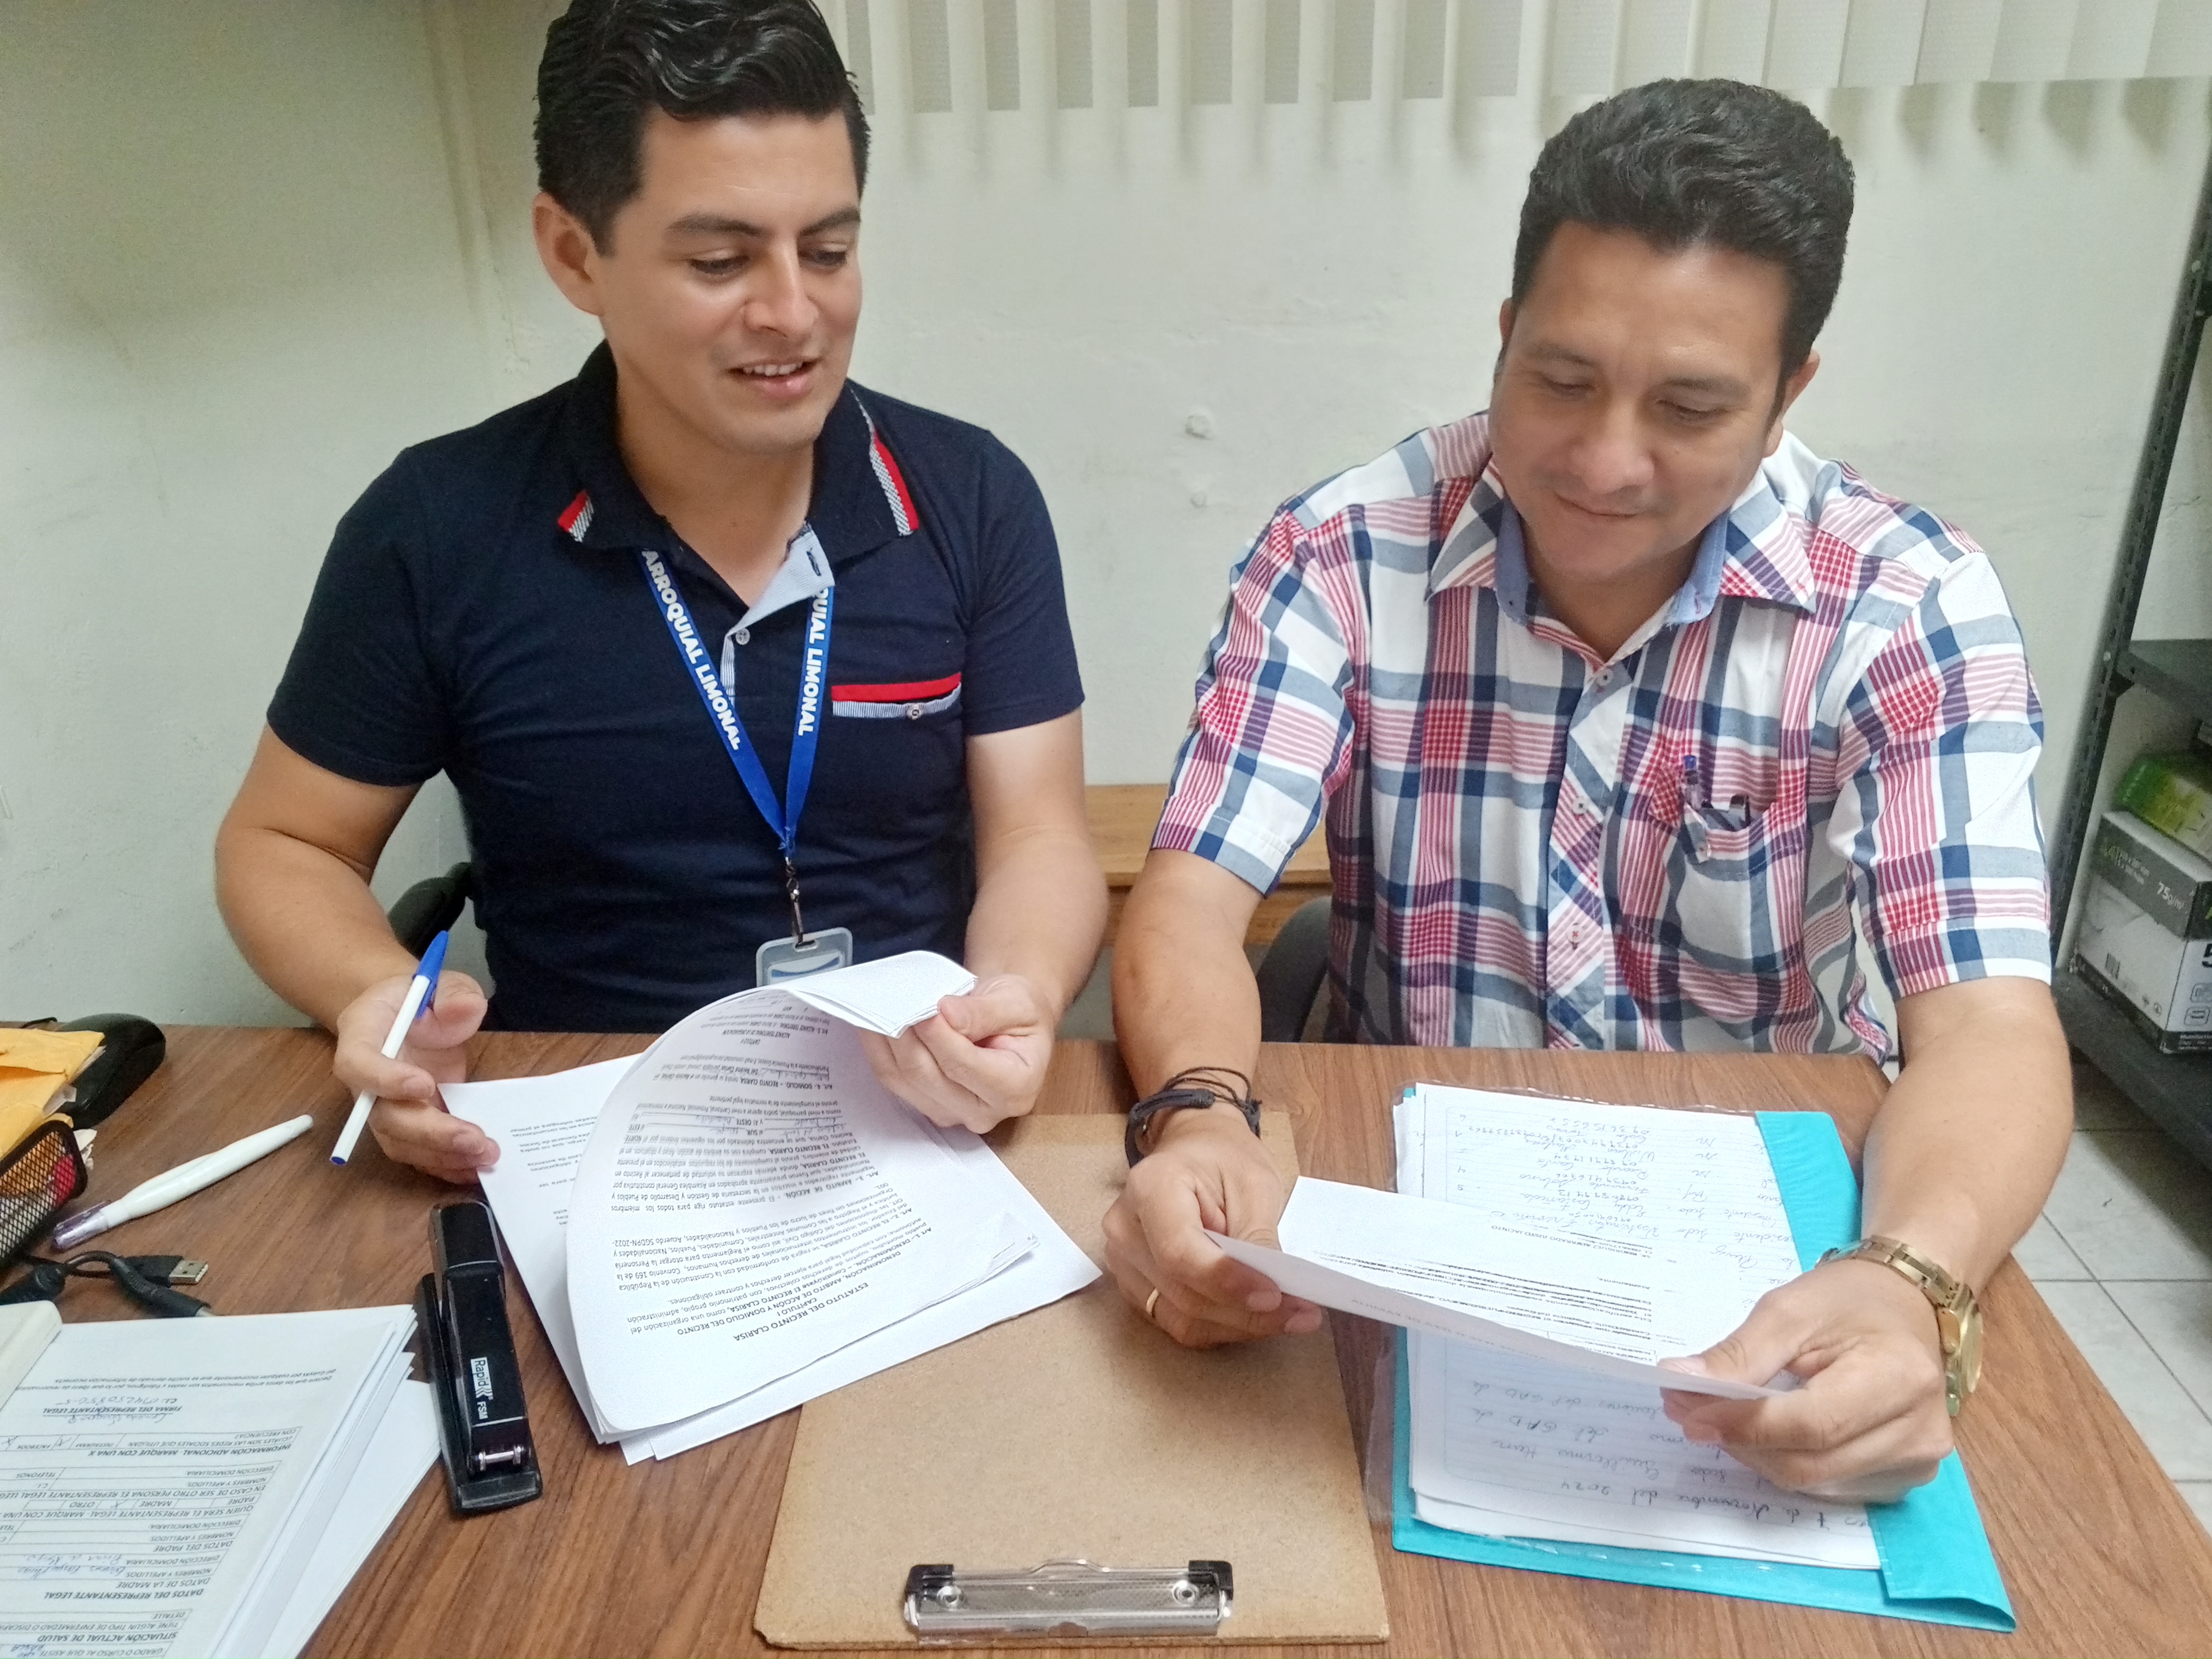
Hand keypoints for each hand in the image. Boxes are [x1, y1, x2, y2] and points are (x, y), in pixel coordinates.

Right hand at [332, 969, 493, 1182]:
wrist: (409, 1018)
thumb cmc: (420, 1000)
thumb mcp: (440, 983)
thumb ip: (453, 993)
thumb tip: (465, 1010)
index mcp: (361, 1038)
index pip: (360, 1064)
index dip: (386, 1079)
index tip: (424, 1085)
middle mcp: (366, 1084)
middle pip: (385, 1117)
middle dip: (430, 1132)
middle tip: (474, 1138)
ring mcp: (385, 1110)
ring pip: (402, 1144)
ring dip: (443, 1155)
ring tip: (486, 1156)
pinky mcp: (409, 1126)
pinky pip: (420, 1154)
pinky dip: (447, 1165)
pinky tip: (477, 1167)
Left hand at [857, 973, 1056, 1132]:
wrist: (1009, 1023)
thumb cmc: (1019, 1013)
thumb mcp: (1017, 1002)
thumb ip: (984, 1011)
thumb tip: (945, 1012)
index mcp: (1016, 1088)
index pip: (965, 1067)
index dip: (939, 1037)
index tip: (925, 1008)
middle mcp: (984, 1112)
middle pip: (929, 1077)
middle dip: (908, 1038)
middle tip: (894, 1002)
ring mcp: (952, 1113)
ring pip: (906, 1082)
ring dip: (887, 1044)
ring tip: (879, 1008)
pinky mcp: (928, 1106)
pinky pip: (894, 1081)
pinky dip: (880, 1052)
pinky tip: (874, 1025)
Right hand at [1101, 1105, 1321, 1346]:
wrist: (1193, 1151)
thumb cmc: (1223, 1158)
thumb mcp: (1254, 1183)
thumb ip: (1258, 1238)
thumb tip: (1275, 1296)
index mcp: (1149, 1187)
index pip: (1180, 1252)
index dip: (1226, 1281)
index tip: (1275, 1296)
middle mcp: (1125, 1229)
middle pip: (1184, 1293)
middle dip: (1246, 1312)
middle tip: (1303, 1315)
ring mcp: (1123, 1263)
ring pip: (1183, 1319)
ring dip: (1240, 1326)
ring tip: (1290, 1317)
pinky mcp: (1135, 1287)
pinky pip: (1179, 1323)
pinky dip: (1223, 1326)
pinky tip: (1256, 1316)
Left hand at [1658, 1257, 1953, 1501]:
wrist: (1907, 1304)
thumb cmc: (1850, 1300)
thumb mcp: (1789, 1309)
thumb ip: (1738, 1353)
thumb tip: (1679, 1381)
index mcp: (1899, 1378)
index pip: (1810, 1424)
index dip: (1743, 1423)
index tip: (1686, 1409)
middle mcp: (1918, 1431)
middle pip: (1808, 1462)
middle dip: (1740, 1440)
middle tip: (1687, 1409)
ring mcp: (1916, 1460)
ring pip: (1813, 1479)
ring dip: (1757, 1452)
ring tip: (1722, 1415)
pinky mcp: (1905, 1473)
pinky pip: (1830, 1482)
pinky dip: (1787, 1458)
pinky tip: (1765, 1429)